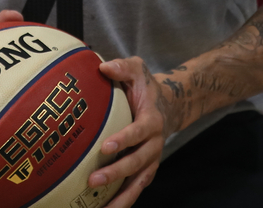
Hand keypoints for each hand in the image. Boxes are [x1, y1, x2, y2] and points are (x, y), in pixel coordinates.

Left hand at [90, 57, 178, 207]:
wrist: (169, 107)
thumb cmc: (146, 88)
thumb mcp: (138, 70)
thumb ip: (123, 67)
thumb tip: (103, 67)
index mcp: (152, 121)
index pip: (139, 132)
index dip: (124, 140)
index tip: (106, 147)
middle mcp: (154, 145)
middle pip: (137, 162)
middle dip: (116, 173)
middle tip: (93, 180)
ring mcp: (151, 161)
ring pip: (137, 183)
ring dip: (120, 197)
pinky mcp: (145, 172)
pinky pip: (134, 191)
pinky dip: (121, 203)